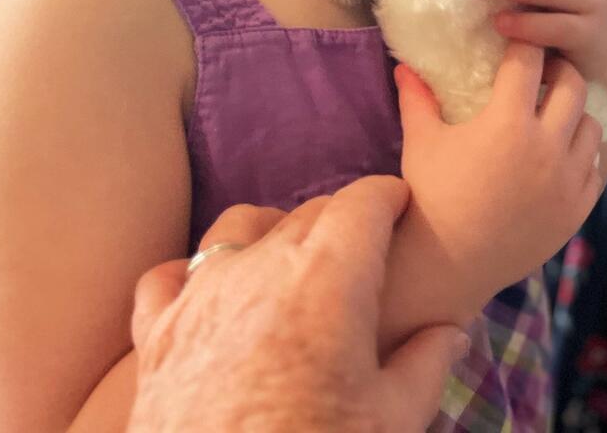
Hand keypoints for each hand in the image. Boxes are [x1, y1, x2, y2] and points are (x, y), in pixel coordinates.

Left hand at [128, 177, 466, 432]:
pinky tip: (212, 299)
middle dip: (341, 224)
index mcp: (328, 280)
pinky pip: (169, 276)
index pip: (363, 202)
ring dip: (271, 234)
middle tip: (365, 258)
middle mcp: (261, 269)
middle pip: (307, 213)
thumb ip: (427, 365)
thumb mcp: (394, 421)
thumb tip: (451, 333)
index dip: (389, 197)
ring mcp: (200, 297)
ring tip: (292, 268)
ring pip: (238, 228)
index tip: (402, 207)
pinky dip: (192, 275)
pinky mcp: (155, 336)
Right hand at [395, 43, 603, 302]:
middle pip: (573, 85)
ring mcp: (567, 180)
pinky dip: (582, 155)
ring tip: (555, 115)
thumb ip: (417, 98)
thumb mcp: (421, 143)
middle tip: (544, 73)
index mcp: (508, 122)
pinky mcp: (578, 209)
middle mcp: (546, 147)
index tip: (520, 46)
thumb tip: (403, 64)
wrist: (446, 266)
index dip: (524, 47)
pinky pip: (594, 167)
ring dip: (575, 114)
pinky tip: (561, 154)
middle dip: (559, 71)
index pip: (529, 61)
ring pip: (592, 125)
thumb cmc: (428, 198)